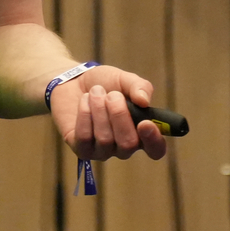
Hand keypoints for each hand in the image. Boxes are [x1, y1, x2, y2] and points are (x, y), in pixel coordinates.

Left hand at [50, 66, 166, 161]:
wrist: (73, 81)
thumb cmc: (104, 83)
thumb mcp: (124, 79)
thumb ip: (139, 86)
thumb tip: (144, 101)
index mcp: (141, 132)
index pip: (156, 149)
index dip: (154, 140)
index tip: (145, 123)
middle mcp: (123, 146)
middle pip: (128, 145)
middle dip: (119, 115)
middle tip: (112, 95)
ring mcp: (102, 151)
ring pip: (105, 139)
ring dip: (100, 110)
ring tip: (95, 92)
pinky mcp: (82, 149)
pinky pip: (85, 137)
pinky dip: (85, 114)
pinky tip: (84, 101)